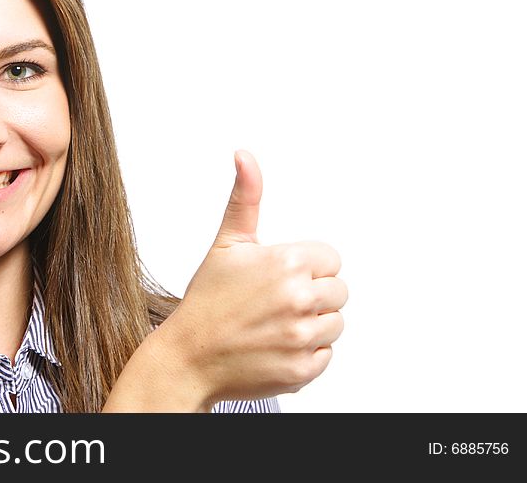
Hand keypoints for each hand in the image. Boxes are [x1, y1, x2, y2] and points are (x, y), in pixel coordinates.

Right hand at [157, 149, 347, 404]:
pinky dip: (304, 353)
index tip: (278, 277)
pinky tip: (275, 346)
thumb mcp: (226, 243)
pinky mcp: (303, 369)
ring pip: (335, 324)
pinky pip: (324, 355)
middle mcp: (299, 298)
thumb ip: (245, 197)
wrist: (188, 357)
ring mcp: (302, 336)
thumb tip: (244, 156)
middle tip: (273, 302)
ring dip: (311, 325)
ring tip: (273, 324)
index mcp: (287, 262)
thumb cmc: (206, 301)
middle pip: (338, 292)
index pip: (331, 260)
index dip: (306, 267)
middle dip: (311, 295)